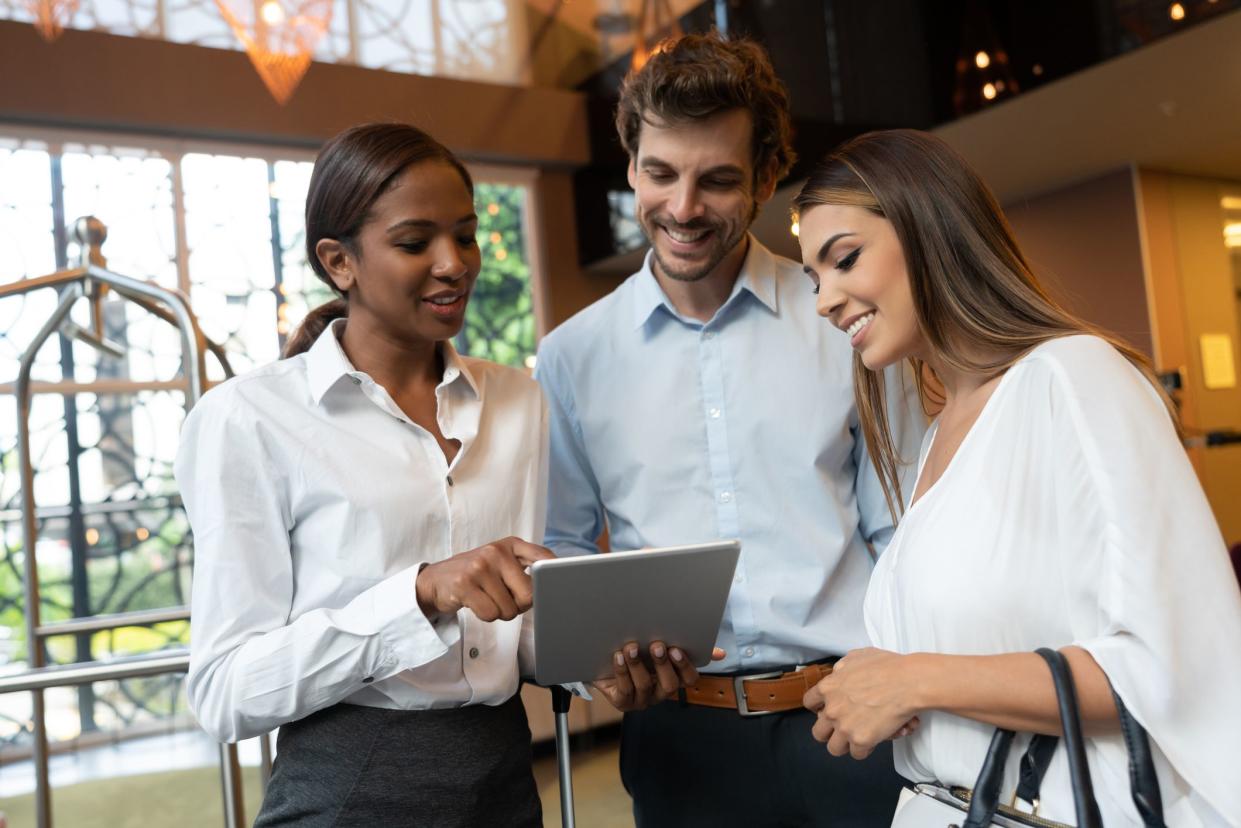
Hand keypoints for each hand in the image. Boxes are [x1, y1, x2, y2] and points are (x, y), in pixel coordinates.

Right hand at [415, 536, 553, 621]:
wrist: (436, 580)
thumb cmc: (476, 575)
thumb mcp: (501, 563)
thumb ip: (526, 569)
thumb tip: (552, 588)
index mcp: (510, 545)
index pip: (543, 558)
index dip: (553, 575)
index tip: (557, 586)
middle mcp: (496, 551)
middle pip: (529, 594)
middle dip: (520, 605)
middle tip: (506, 599)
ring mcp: (480, 566)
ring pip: (509, 608)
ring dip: (500, 612)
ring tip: (487, 598)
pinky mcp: (465, 584)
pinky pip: (490, 613)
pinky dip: (486, 615)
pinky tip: (476, 603)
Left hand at [593, 641, 725, 711]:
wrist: (606, 665)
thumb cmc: (640, 655)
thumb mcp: (662, 650)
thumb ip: (690, 649)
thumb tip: (720, 653)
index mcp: (674, 679)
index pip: (689, 679)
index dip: (684, 666)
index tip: (676, 648)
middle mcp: (660, 693)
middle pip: (669, 685)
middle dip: (663, 665)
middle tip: (656, 645)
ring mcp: (641, 700)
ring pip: (644, 686)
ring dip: (638, 665)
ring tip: (631, 647)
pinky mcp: (622, 702)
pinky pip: (624, 690)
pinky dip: (622, 672)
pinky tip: (618, 656)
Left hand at [802, 647, 921, 759]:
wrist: (907, 682)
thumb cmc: (887, 667)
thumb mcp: (857, 656)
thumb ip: (843, 667)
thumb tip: (839, 673)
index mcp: (828, 688)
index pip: (809, 702)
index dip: (817, 708)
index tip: (825, 710)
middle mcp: (832, 709)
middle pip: (818, 732)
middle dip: (829, 732)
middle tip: (842, 729)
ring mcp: (845, 727)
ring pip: (834, 748)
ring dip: (845, 745)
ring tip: (857, 739)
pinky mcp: (861, 740)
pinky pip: (857, 754)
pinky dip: (866, 749)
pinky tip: (873, 740)